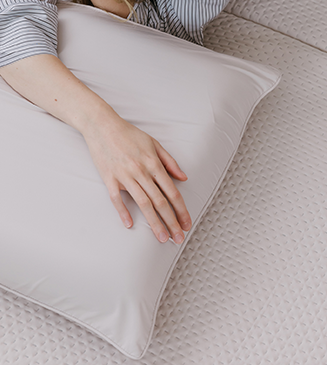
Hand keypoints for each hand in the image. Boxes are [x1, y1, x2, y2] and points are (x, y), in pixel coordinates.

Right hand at [83, 113, 191, 243]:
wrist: (103, 126)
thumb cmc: (130, 135)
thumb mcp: (154, 144)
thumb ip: (170, 162)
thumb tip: (183, 178)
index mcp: (154, 163)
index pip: (172, 192)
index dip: (181, 210)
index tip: (186, 224)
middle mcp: (141, 171)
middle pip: (160, 201)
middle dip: (171, 222)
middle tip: (178, 238)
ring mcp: (125, 176)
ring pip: (142, 203)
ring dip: (154, 223)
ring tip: (162, 238)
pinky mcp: (109, 178)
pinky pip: (117, 199)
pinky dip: (123, 212)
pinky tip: (130, 225)